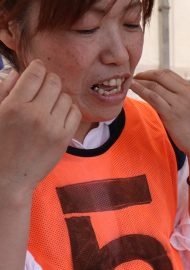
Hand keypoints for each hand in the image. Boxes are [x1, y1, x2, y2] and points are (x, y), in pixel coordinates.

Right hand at [0, 60, 80, 200]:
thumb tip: (18, 72)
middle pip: (53, 82)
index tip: (38, 68)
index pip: (35, 74)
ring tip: (49, 102)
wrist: (9, 176)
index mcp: (15, 105)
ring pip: (66, 97)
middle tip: (44, 86)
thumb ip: (4, 90)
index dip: (38, 67)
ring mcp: (53, 127)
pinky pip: (75, 112)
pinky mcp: (64, 138)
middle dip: (49, 80)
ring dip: (59, 95)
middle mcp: (36, 114)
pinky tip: (59, 113)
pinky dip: (69, 109)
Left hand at [131, 69, 189, 161]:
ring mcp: (179, 103)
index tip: (143, 76)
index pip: (168, 73)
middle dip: (144, 74)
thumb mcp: (189, 106)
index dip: (153, 72)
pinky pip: (152, 97)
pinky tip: (132, 88)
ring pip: (154, 85)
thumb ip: (176, 97)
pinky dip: (140, 90)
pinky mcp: (171, 113)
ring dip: (139, 82)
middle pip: (160, 76)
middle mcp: (186, 93)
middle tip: (133, 78)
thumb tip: (155, 91)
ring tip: (130, 83)